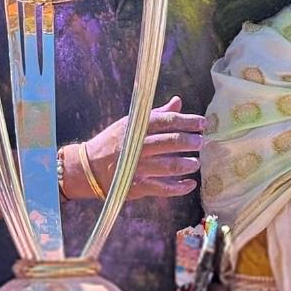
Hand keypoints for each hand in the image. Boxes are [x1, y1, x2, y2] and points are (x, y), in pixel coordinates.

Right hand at [64, 96, 205, 199]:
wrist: (88, 167)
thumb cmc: (113, 142)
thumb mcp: (131, 123)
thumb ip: (157, 114)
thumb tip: (178, 102)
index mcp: (137, 127)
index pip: (168, 121)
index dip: (188, 122)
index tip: (202, 123)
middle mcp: (138, 146)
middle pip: (171, 142)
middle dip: (190, 142)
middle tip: (201, 142)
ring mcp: (138, 167)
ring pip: (170, 166)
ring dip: (188, 164)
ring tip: (196, 162)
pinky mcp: (137, 186)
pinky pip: (164, 188)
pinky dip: (180, 187)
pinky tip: (190, 183)